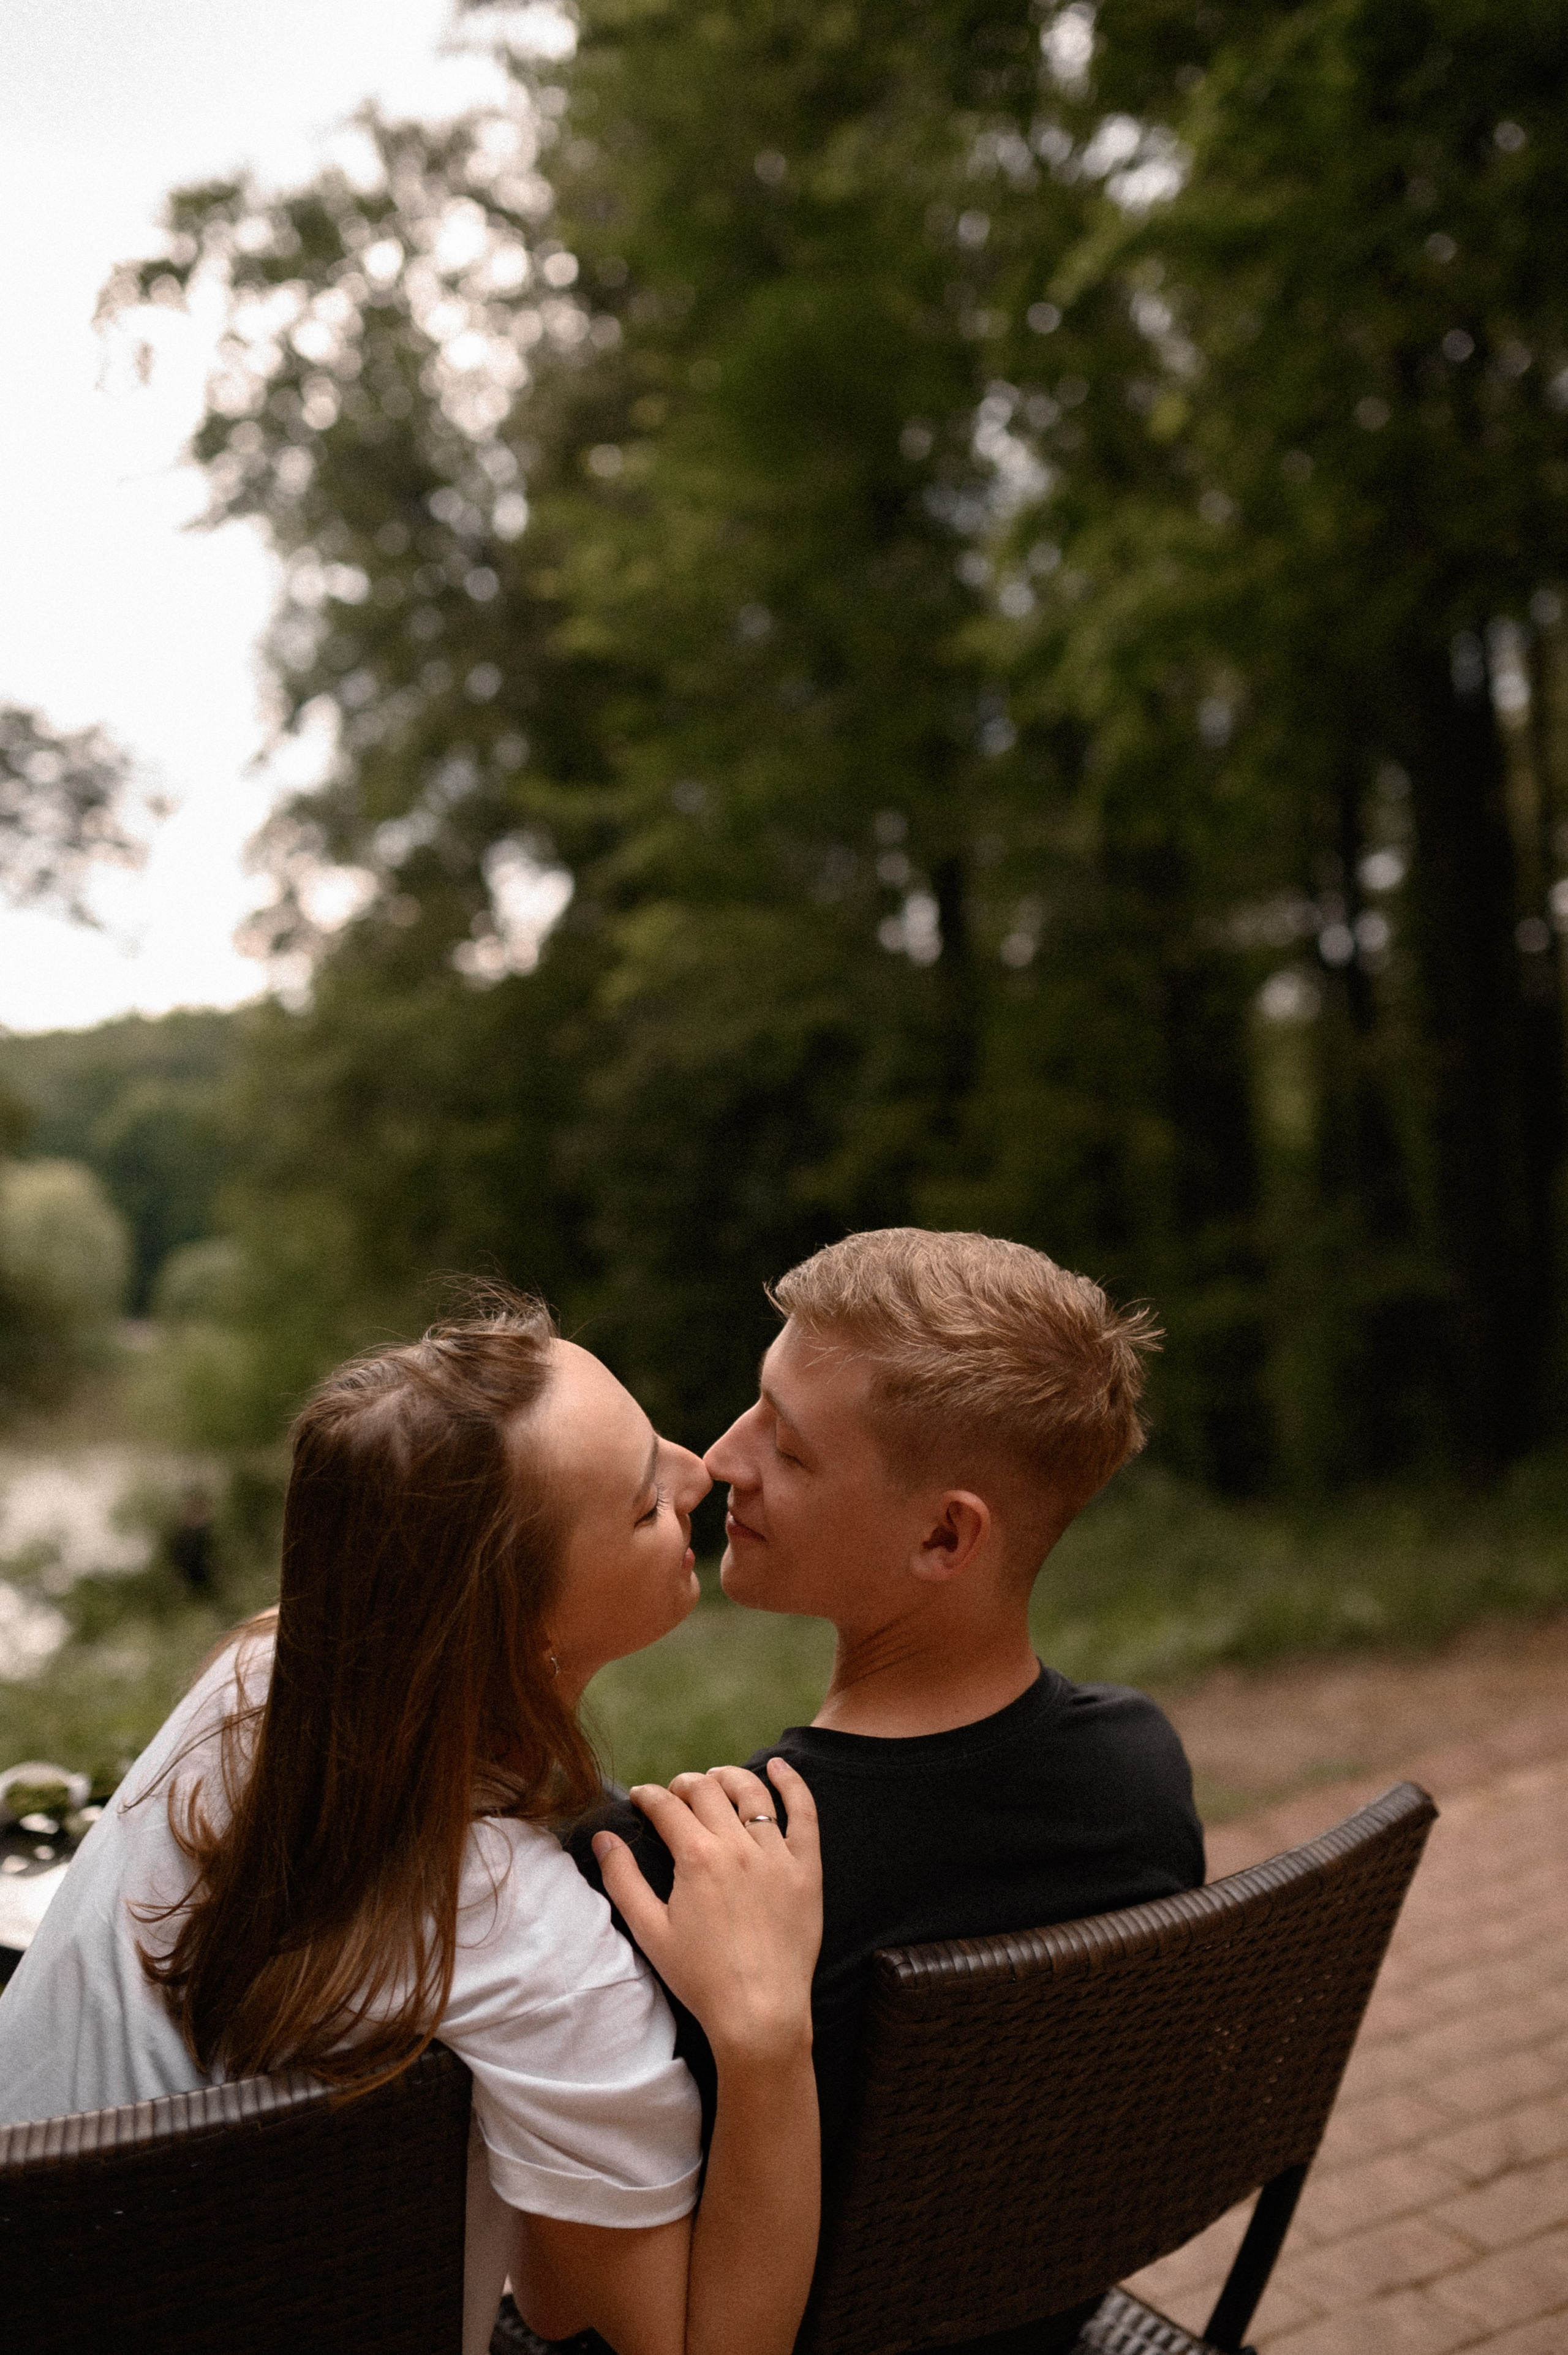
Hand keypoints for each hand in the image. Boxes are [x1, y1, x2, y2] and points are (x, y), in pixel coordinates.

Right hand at [593, 1759, 820, 2065]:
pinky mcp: (807, 1870)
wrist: (759, 2013)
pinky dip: (793, 1784)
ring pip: (751, 1792)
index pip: (667, 1806)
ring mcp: (776, 1855)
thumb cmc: (700, 1978)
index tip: (641, 1798)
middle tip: (675, 1794)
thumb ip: (623, 1880)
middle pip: (706, 1791)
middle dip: (683, 1784)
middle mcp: (737, 1846)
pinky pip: (804, 1813)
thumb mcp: (649, 1931)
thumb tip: (602, 1838)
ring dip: (728, 1777)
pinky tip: (781, 1766)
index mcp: (697, 1858)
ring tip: (716, 1778)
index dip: (649, 1796)